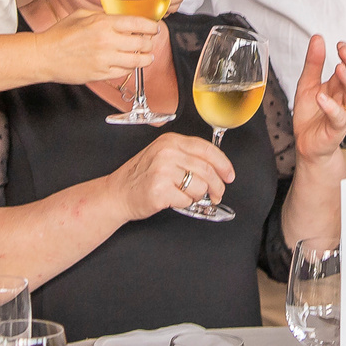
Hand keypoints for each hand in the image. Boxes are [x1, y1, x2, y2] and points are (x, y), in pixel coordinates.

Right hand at [33, 6, 162, 85]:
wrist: (45, 56)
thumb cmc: (60, 34)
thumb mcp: (81, 15)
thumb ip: (103, 15)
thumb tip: (119, 16)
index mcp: (103, 23)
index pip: (138, 24)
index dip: (151, 26)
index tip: (154, 28)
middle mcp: (107, 41)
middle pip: (142, 43)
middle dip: (150, 42)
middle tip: (150, 41)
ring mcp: (105, 59)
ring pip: (137, 60)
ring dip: (145, 58)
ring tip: (147, 56)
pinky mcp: (101, 74)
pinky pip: (124, 72)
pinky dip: (129, 68)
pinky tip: (129, 64)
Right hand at [103, 133, 236, 221]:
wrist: (116, 194)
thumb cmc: (140, 177)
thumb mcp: (162, 156)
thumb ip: (187, 156)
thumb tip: (216, 168)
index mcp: (170, 141)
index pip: (207, 149)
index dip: (223, 164)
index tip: (229, 175)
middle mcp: (167, 153)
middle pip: (207, 170)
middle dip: (217, 186)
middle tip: (217, 194)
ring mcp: (162, 171)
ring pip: (200, 187)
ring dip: (198, 196)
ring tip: (187, 196)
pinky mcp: (160, 190)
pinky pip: (187, 200)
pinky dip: (184, 204)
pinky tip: (174, 200)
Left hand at [293, 35, 345, 163]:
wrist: (306, 144)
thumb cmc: (311, 116)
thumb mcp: (307, 84)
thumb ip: (313, 63)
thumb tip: (317, 39)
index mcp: (340, 86)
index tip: (340, 44)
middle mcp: (345, 98)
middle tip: (343, 51)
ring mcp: (344, 113)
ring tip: (339, 68)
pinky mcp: (337, 129)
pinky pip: (339, 117)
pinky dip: (331, 107)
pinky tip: (323, 97)